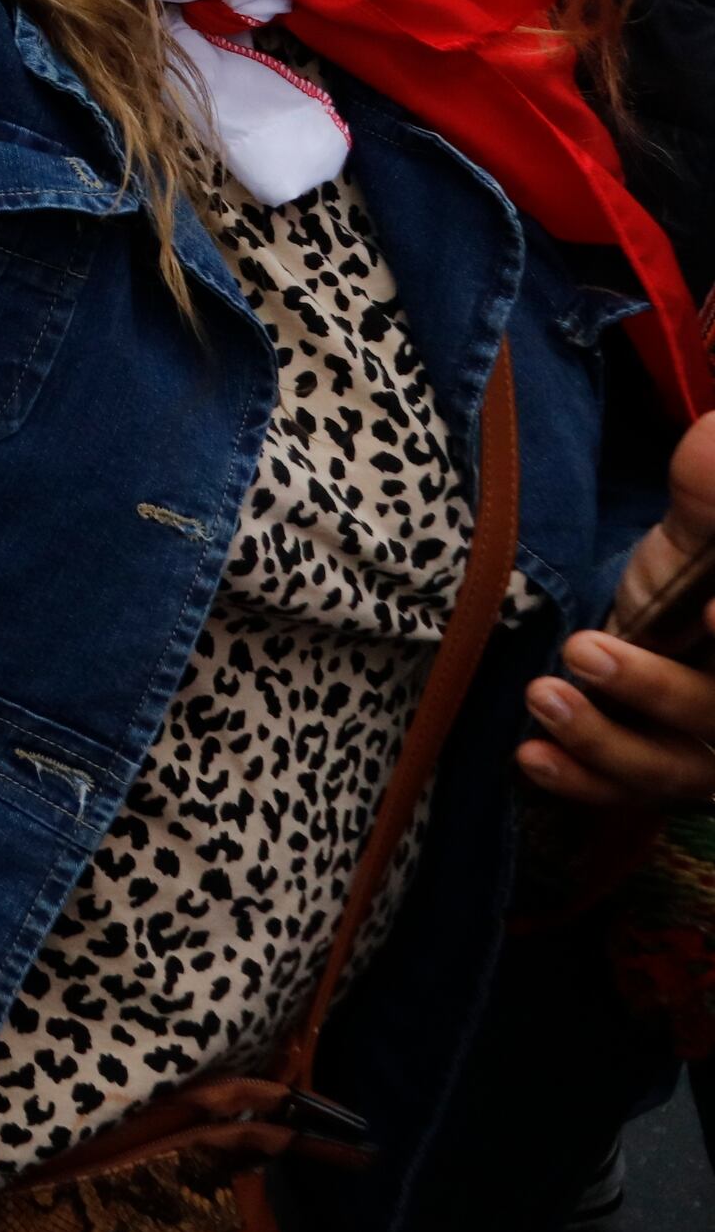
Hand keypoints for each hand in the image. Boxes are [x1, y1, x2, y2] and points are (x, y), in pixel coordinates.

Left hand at [532, 414, 714, 809]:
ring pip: (683, 769)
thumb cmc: (703, 561)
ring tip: (542, 697)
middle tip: (582, 651)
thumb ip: (708, 497)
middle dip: (659, 692)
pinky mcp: (667, 770)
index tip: (708, 611)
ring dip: (607, 742)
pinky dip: (583, 780)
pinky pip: (634, 791)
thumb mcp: (703, 529)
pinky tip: (534, 756)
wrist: (672, 605)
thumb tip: (707, 441)